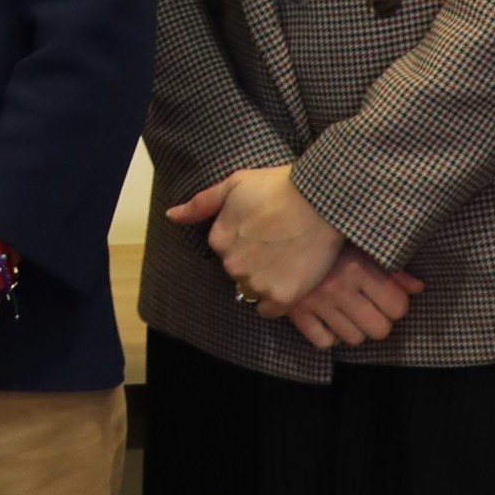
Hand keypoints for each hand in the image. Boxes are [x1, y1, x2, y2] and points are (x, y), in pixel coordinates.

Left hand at [170, 164, 347, 316]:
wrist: (322, 202)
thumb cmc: (279, 187)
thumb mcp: (235, 184)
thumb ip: (201, 204)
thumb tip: (171, 216)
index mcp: (219, 240)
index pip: (224, 250)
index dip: (244, 240)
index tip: (262, 229)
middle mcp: (233, 265)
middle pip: (237, 271)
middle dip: (253, 261)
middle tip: (277, 243)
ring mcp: (257, 283)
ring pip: (253, 290)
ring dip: (265, 280)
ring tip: (287, 258)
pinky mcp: (283, 297)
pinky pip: (270, 310)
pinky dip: (279, 299)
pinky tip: (291, 279)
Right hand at [284, 247, 425, 349]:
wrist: (277, 231)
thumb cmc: (325, 236)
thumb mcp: (360, 244)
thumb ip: (392, 268)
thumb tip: (418, 289)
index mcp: (358, 267)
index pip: (397, 306)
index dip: (398, 305)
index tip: (390, 298)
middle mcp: (338, 288)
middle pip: (379, 330)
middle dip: (380, 321)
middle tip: (371, 308)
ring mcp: (316, 303)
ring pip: (353, 339)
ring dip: (355, 328)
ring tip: (350, 311)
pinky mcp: (296, 312)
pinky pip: (324, 342)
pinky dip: (330, 336)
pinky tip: (330, 319)